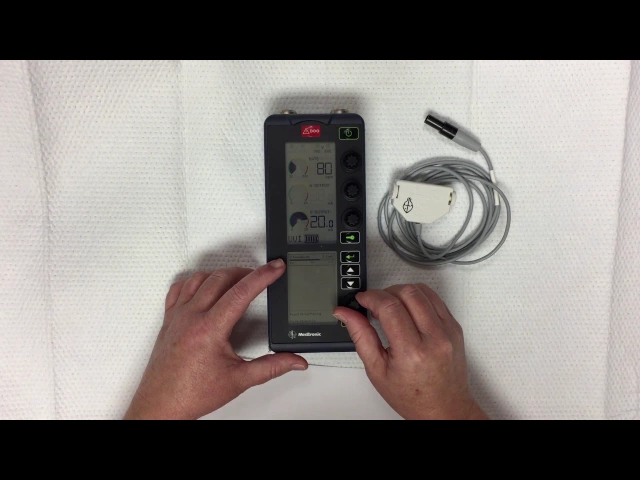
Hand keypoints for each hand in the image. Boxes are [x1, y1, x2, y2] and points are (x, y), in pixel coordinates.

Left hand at [124, 259, 307, 419]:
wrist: (161, 405)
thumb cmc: (191, 394)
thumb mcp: (239, 380)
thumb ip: (271, 367)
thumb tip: (293, 361)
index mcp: (210, 329)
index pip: (241, 292)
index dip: (263, 276)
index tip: (275, 267)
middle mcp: (192, 317)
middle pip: (221, 278)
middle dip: (245, 271)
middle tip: (262, 274)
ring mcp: (177, 316)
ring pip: (200, 278)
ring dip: (221, 274)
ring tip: (237, 279)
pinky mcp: (168, 320)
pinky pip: (179, 289)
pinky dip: (194, 281)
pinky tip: (203, 285)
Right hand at [333, 284, 487, 419]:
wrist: (443, 408)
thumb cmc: (412, 395)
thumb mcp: (377, 370)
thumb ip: (360, 335)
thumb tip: (345, 313)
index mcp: (412, 352)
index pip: (390, 307)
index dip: (371, 297)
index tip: (362, 299)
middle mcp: (434, 338)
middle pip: (407, 293)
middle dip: (385, 292)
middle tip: (375, 304)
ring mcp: (448, 331)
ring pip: (423, 290)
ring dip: (402, 292)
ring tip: (391, 307)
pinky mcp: (455, 328)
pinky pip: (435, 299)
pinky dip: (418, 298)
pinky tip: (408, 310)